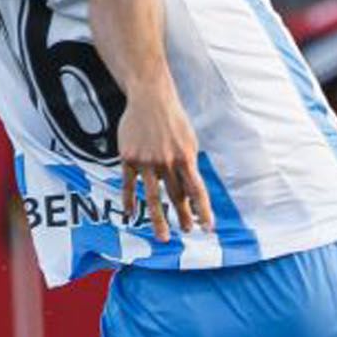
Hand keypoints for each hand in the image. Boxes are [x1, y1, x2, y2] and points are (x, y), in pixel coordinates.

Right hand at [117, 89, 213, 242]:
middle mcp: (167, 162)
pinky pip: (128, 186)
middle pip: (176, 196)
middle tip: (187, 231)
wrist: (150, 98)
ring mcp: (146, 161)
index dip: (203, 211)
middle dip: (183, 216)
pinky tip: (130, 216)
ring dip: (158, 220)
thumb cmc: (173, 121)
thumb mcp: (189, 141)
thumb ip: (188, 166)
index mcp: (186, 158)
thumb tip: (191, 193)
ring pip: (152, 198)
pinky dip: (129, 202)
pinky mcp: (128, 158)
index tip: (208, 228)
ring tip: (163, 238)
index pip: (197, 191)